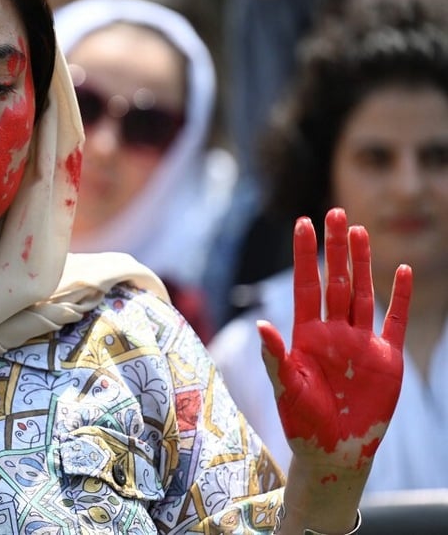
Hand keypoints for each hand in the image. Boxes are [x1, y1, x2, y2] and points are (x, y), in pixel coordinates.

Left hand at [258, 208, 411, 471]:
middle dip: (333, 248)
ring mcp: (361, 342)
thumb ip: (275, 357)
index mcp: (306, 334)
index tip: (301, 223)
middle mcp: (333, 331)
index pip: (305, 285)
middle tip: (334, 211)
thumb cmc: (303, 421)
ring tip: (358, 230)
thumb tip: (261, 325)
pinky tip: (400, 271)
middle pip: (335, 280)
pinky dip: (400, 297)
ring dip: (362, 262)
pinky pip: (394, 321)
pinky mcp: (386, 358)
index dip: (303, 255)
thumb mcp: (285, 388)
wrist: (333, 450)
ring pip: (362, 292)